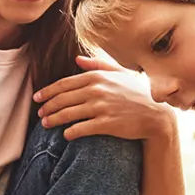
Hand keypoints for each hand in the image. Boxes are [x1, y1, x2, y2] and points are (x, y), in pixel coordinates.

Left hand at [34, 54, 174, 141]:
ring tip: (45, 124)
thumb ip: (97, 65)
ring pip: (68, 114)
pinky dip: (70, 132)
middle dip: (47, 107)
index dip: (48, 92)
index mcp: (97, 77)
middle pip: (63, 99)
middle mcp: (97, 90)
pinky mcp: (106, 124)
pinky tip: (65, 135)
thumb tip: (76, 59)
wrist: (156, 116)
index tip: (37, 98)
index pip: (64, 84)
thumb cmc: (137, 94)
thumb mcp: (120, 74)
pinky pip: (81, 129)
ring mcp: (101, 107)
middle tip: (39, 113)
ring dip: (53, 120)